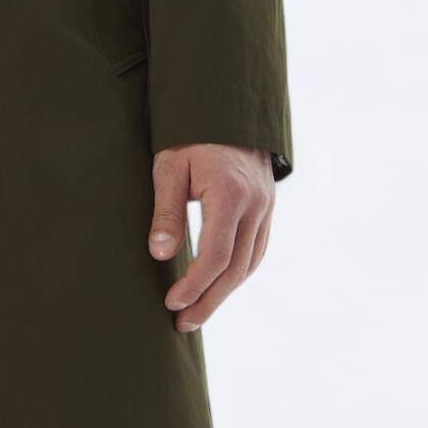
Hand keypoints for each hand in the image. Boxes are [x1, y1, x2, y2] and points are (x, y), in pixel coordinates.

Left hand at [147, 145, 274, 330]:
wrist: (226, 104)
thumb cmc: (190, 133)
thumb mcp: (169, 165)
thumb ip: (167, 211)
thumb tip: (160, 255)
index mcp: (229, 193)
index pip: (215, 255)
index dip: (194, 285)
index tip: (172, 303)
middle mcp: (255, 204)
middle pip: (236, 269)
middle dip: (208, 300)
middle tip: (183, 323)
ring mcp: (266, 206)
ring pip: (250, 263)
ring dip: (225, 292)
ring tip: (197, 312)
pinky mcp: (267, 206)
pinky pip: (258, 249)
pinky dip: (239, 272)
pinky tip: (220, 284)